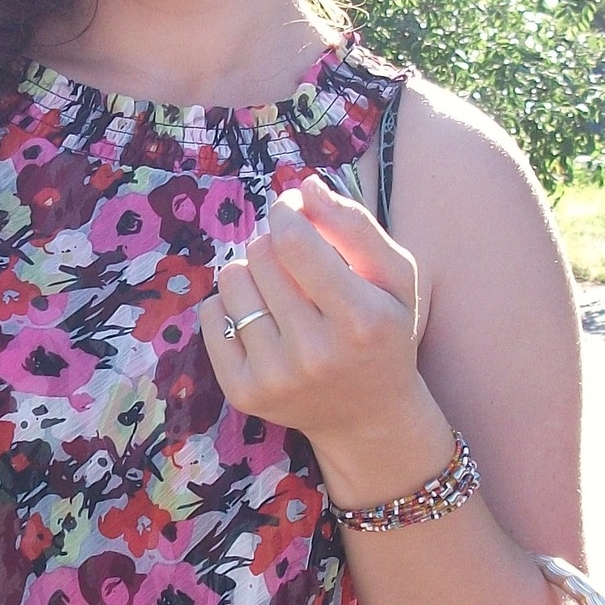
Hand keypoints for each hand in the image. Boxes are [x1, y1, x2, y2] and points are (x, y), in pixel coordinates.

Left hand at [201, 177, 422, 450]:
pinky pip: (210, 315)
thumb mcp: (395, 277)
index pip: (294, 243)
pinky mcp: (243, 392)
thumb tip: (304, 188)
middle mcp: (315, 354)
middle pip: (260, 256)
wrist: (368, 416)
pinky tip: (260, 317)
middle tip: (295, 261)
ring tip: (278, 290)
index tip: (292, 210)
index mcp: (360, 321)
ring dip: (251, 272)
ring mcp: (274, 377)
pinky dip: (229, 305)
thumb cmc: (383, 333)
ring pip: (231, 281)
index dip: (287, 214)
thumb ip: (356, 226)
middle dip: (274, 243)